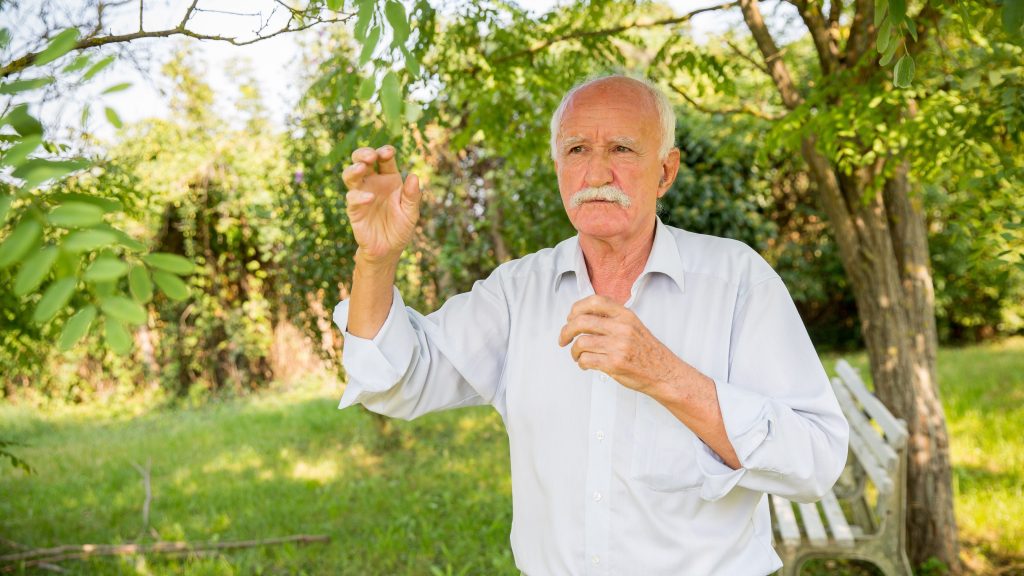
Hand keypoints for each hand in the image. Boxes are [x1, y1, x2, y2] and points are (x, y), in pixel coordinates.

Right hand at [342, 145, 420, 262]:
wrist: (389, 250)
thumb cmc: (401, 229)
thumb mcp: (411, 213)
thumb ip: (412, 196)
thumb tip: (413, 176)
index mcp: (389, 179)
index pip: (385, 159)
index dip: (385, 152)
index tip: (389, 152)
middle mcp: (373, 183)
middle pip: (362, 160)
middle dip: (364, 153)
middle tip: (371, 156)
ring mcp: (361, 194)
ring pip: (351, 175)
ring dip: (354, 169)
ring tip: (362, 168)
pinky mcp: (354, 209)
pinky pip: (352, 198)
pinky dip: (359, 196)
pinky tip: (370, 198)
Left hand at [558, 295, 685, 394]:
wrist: (664, 372)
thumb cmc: (648, 351)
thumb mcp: (634, 325)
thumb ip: (613, 318)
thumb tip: (584, 316)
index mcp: (625, 315)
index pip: (594, 301)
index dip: (576, 308)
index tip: (571, 317)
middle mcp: (621, 328)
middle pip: (580, 322)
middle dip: (566, 331)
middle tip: (564, 339)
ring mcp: (617, 346)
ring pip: (580, 343)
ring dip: (573, 351)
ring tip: (577, 355)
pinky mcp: (614, 364)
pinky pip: (586, 360)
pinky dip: (581, 363)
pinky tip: (585, 364)